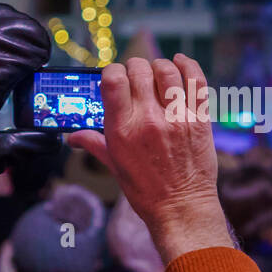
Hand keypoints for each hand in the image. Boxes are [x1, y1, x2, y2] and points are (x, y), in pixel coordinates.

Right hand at [68, 56, 233, 264]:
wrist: (181, 208)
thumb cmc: (146, 190)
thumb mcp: (114, 166)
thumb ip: (93, 143)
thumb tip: (71, 138)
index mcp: (123, 130)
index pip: (113, 79)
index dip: (114, 71)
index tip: (117, 77)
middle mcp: (148, 120)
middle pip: (140, 70)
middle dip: (136, 68)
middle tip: (138, 76)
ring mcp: (176, 118)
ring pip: (167, 71)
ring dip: (160, 66)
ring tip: (158, 72)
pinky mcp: (199, 120)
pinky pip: (196, 81)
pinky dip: (188, 66)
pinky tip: (181, 63)